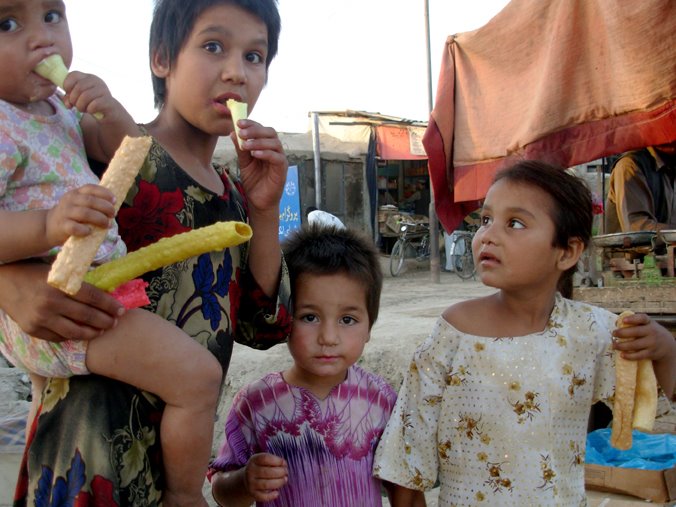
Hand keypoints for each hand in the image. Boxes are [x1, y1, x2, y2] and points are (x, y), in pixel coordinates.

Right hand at [0, 262, 123, 341]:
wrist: (2, 281)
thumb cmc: (35, 272)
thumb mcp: (57, 270)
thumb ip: (78, 279)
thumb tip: (107, 286)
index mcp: (59, 284)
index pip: (92, 297)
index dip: (110, 305)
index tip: (121, 310)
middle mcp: (50, 302)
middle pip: (87, 316)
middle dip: (105, 320)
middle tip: (115, 322)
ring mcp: (40, 318)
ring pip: (74, 331)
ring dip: (92, 332)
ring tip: (102, 330)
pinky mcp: (32, 329)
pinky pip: (58, 337)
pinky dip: (72, 336)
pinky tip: (82, 333)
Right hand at [46, 184, 115, 246]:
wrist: (49, 226)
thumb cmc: (72, 215)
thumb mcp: (80, 204)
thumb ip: (94, 204)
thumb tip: (114, 208)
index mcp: (76, 193)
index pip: (91, 188)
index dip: (104, 193)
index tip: (114, 200)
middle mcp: (70, 200)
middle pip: (90, 201)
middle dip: (105, 207)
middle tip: (113, 214)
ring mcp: (65, 213)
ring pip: (84, 213)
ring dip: (99, 219)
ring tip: (107, 224)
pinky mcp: (62, 226)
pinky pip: (74, 227)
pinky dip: (84, 230)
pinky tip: (90, 232)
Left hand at [62, 71, 120, 120]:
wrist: (111, 114)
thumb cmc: (92, 104)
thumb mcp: (78, 99)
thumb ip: (69, 98)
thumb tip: (68, 103)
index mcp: (88, 77)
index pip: (74, 75)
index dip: (67, 85)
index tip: (68, 94)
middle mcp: (97, 81)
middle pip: (78, 87)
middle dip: (73, 99)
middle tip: (75, 105)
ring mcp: (104, 91)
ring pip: (85, 96)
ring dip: (80, 106)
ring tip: (83, 109)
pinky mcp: (109, 101)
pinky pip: (94, 105)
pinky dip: (90, 110)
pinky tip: (92, 111)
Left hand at [232, 120, 287, 214]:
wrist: (258, 201)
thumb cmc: (253, 181)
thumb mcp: (244, 163)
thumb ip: (240, 149)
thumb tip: (233, 133)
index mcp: (266, 146)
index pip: (261, 129)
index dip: (251, 124)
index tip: (238, 123)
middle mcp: (274, 150)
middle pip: (270, 132)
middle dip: (255, 130)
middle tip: (242, 133)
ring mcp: (280, 159)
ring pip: (274, 143)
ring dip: (258, 141)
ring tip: (245, 145)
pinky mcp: (282, 169)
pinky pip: (277, 157)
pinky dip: (266, 153)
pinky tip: (254, 154)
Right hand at [243, 452, 287, 501]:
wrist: (248, 480)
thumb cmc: (261, 467)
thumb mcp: (264, 460)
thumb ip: (274, 460)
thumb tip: (284, 465)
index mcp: (254, 460)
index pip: (265, 458)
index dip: (277, 461)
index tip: (284, 463)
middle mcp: (250, 471)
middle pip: (267, 472)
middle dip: (280, 472)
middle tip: (286, 472)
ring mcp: (250, 483)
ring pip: (266, 484)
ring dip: (279, 482)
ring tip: (284, 480)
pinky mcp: (252, 493)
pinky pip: (263, 496)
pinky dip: (271, 496)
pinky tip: (277, 493)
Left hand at [612, 312, 673, 360]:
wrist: (666, 345)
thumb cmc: (649, 332)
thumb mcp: (646, 324)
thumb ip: (633, 322)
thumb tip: (616, 323)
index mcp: (649, 322)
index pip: (642, 318)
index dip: (632, 319)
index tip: (623, 320)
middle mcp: (652, 332)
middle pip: (636, 332)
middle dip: (622, 333)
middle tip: (614, 334)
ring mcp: (652, 343)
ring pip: (635, 345)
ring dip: (622, 346)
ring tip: (614, 345)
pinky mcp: (651, 353)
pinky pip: (639, 355)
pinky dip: (629, 356)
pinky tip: (622, 355)